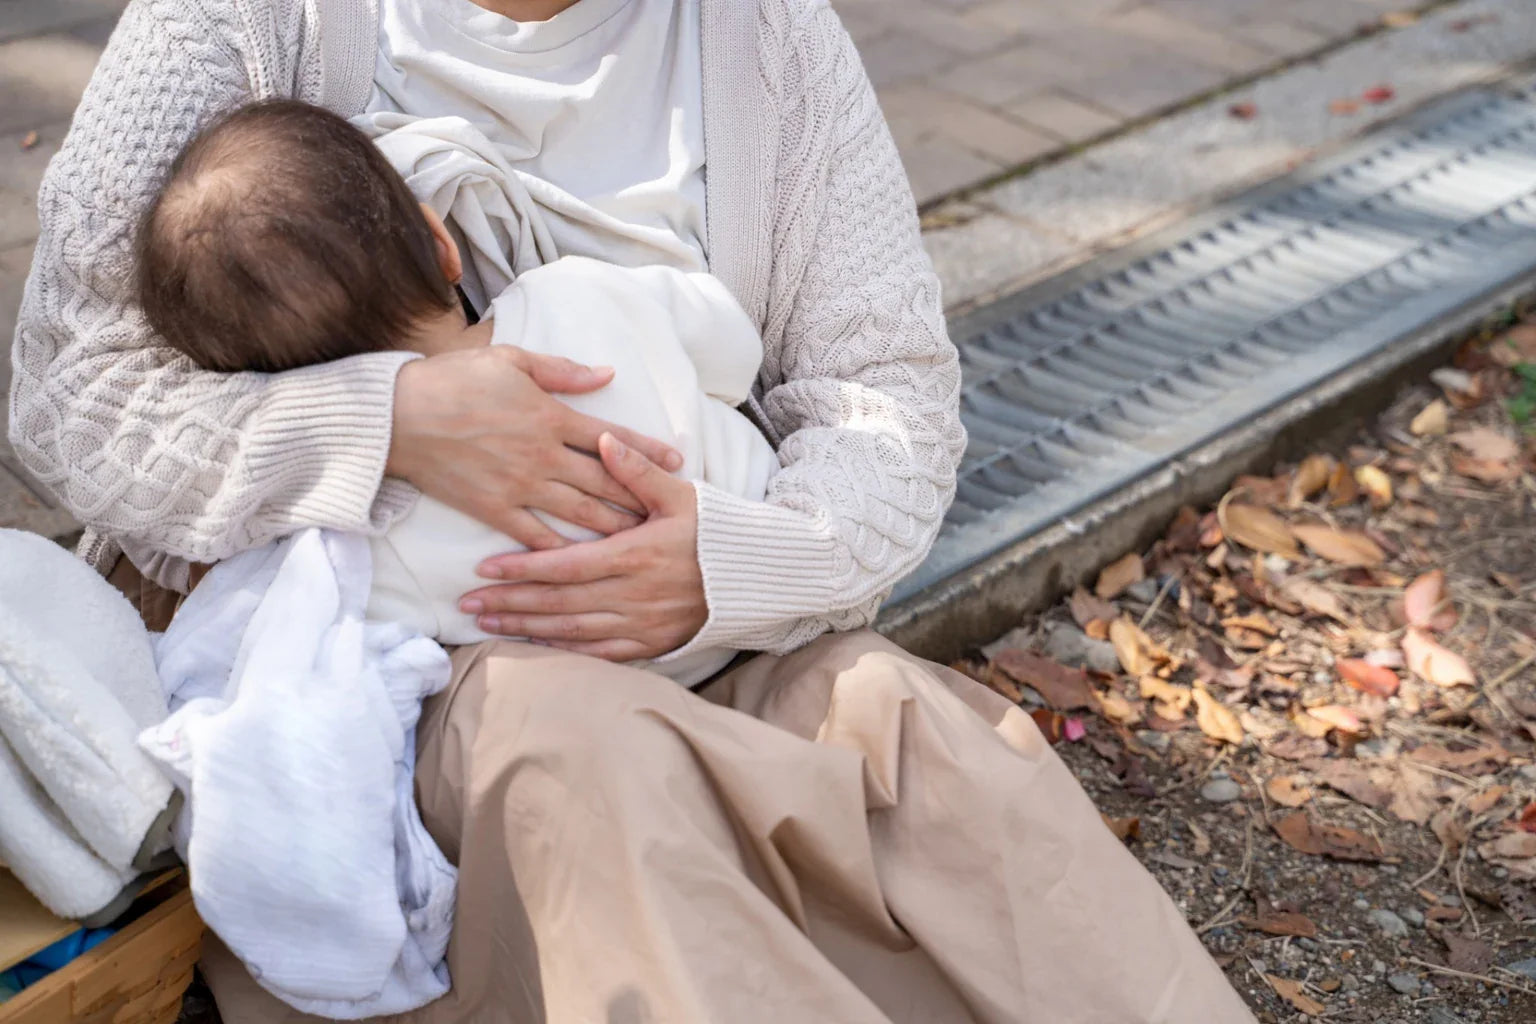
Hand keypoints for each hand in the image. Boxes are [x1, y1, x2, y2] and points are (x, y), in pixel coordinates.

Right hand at [388, 347, 681, 548]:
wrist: (399, 415)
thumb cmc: (453, 380)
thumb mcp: (510, 360)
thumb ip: (561, 370)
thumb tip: (605, 373)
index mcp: (550, 415)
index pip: (612, 437)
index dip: (647, 450)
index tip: (678, 462)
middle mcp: (543, 454)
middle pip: (605, 481)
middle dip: (640, 498)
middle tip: (669, 513)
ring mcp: (520, 485)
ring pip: (580, 511)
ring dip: (613, 525)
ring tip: (641, 539)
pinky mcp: (494, 509)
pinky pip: (537, 535)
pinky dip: (562, 550)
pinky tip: (584, 562)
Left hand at [460, 433, 707, 659]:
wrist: (756, 575)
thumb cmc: (715, 530)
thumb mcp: (680, 493)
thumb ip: (637, 470)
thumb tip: (601, 438)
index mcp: (634, 555)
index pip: (565, 565)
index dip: (523, 568)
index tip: (485, 569)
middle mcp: (632, 594)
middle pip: (558, 603)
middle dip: (510, 603)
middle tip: (469, 603)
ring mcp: (640, 624)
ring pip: (572, 631)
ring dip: (526, 628)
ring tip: (489, 624)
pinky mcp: (651, 644)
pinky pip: (599, 653)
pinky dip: (563, 651)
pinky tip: (534, 645)